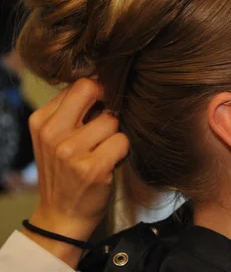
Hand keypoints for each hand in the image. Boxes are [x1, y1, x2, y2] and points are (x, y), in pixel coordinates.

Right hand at [23, 79, 128, 266]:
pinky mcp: (91, 168)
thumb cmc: (66, 171)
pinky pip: (122, 141)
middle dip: (108, 104)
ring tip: (104, 150)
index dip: (99, 92)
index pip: (79, 84)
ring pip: (112, 120)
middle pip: (92, 89)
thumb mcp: (56, 137)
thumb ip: (74, 110)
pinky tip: (110, 162)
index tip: (103, 107)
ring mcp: (70, 151)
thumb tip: (107, 82)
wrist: (61, 215)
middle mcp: (52, 133)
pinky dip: (122, 151)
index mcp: (42, 120)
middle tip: (108, 124)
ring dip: (116, 134)